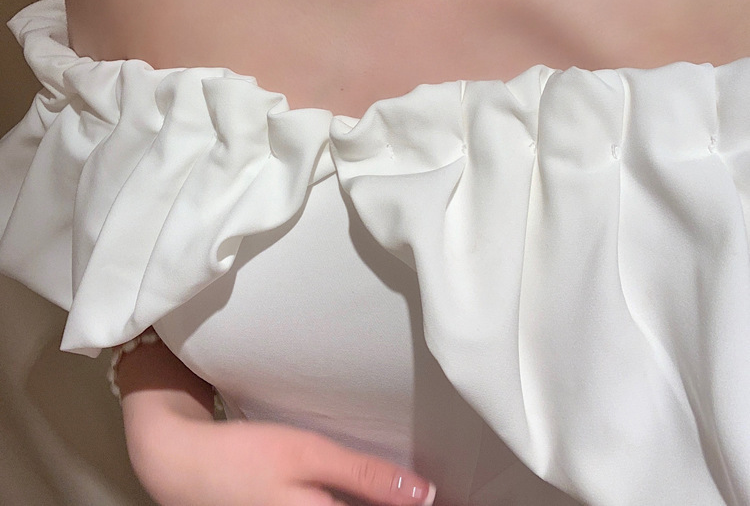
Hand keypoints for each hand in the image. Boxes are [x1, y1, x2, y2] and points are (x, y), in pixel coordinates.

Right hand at [134, 413, 436, 505]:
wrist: (180, 465)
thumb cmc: (244, 457)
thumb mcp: (307, 456)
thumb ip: (365, 476)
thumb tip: (426, 494)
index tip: (465, 500)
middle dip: (406, 504)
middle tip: (445, 493)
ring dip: (385, 499)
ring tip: (410, 491)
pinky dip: (358, 498)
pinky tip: (372, 491)